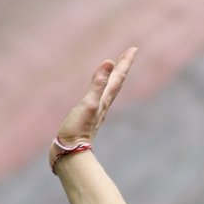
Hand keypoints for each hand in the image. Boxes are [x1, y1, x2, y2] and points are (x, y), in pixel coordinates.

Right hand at [50, 45, 136, 169]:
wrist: (69, 154)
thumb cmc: (77, 130)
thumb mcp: (88, 104)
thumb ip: (98, 84)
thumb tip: (109, 62)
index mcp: (104, 100)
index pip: (118, 77)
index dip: (125, 62)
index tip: (134, 49)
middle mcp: (102, 105)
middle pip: (116, 82)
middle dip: (122, 67)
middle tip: (129, 53)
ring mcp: (95, 112)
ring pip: (108, 91)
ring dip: (113, 78)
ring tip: (115, 69)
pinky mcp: (86, 117)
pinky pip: (97, 99)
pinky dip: (100, 90)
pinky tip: (97, 92)